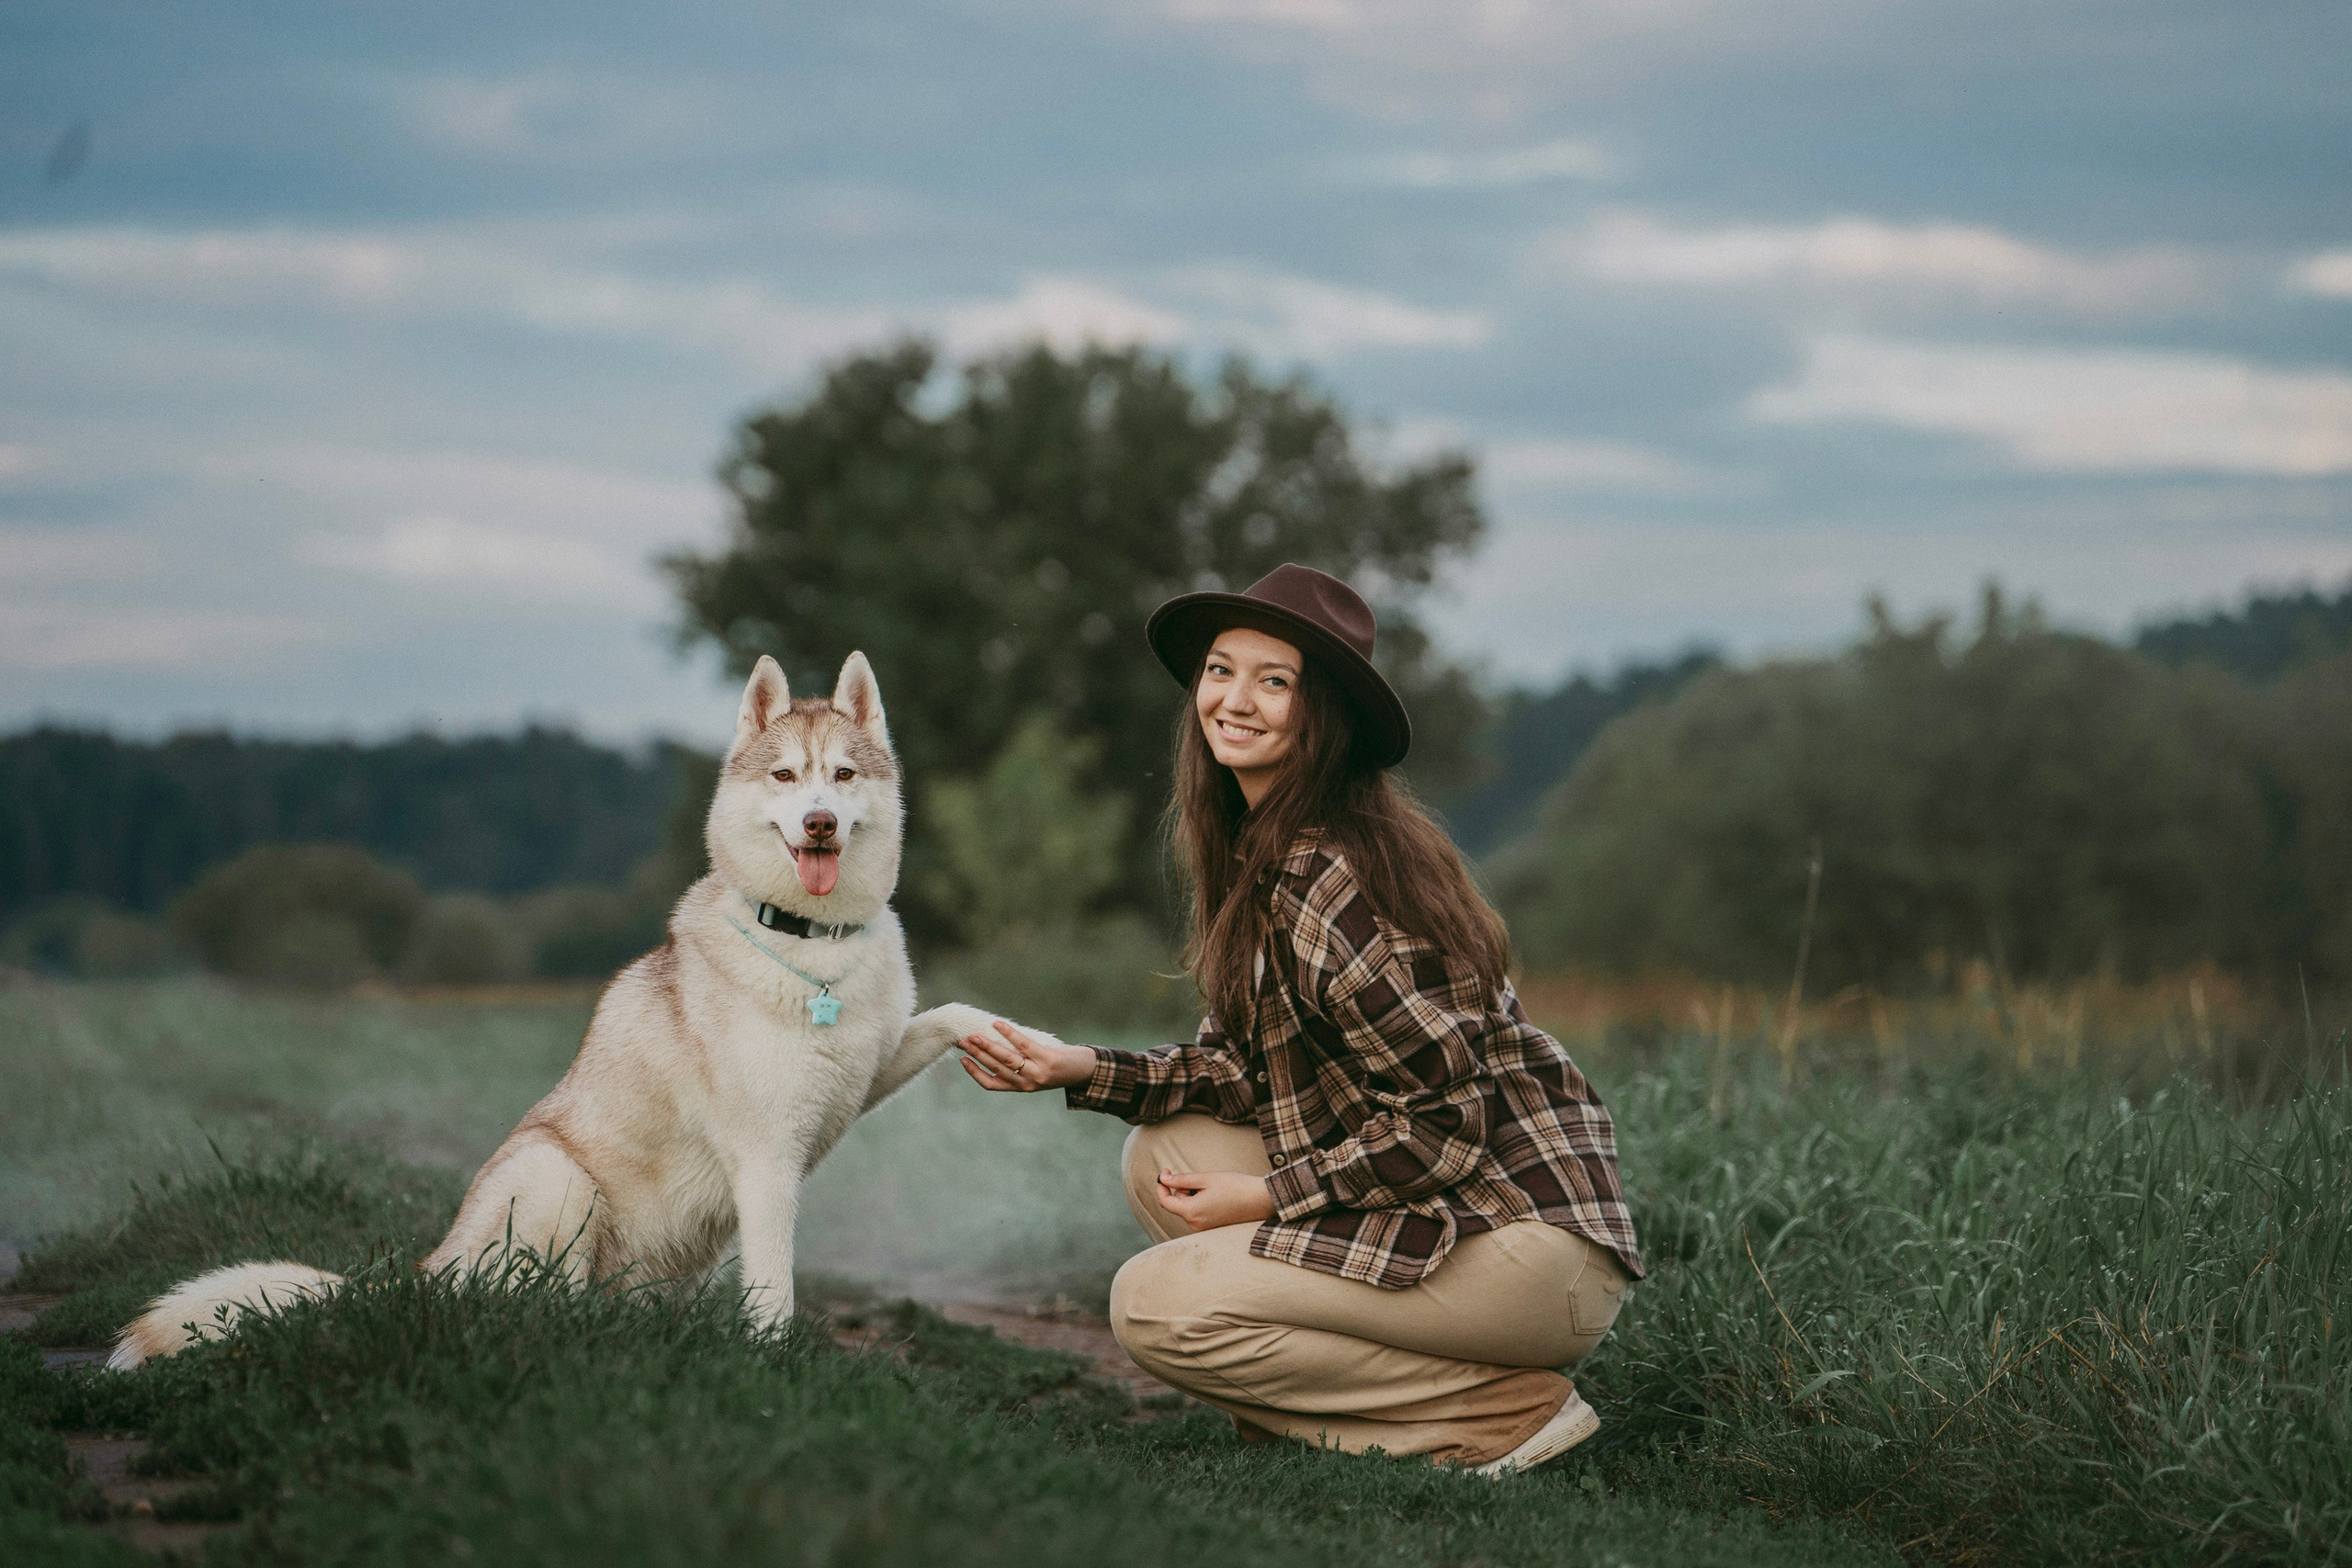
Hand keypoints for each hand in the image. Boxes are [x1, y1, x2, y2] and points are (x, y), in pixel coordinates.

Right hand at [958, 1019, 1095, 1092]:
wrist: (1085, 1070)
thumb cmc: (1056, 1066)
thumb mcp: (1034, 1071)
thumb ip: (1016, 1064)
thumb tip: (992, 1043)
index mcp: (1020, 1087)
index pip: (991, 1084)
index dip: (974, 1073)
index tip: (962, 1059)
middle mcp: (1027, 1083)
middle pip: (995, 1068)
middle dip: (976, 1054)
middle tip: (962, 1041)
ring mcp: (1036, 1072)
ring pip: (1006, 1059)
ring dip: (987, 1047)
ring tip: (973, 1036)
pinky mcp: (1047, 1059)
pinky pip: (1023, 1044)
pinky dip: (1009, 1033)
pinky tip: (997, 1024)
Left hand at [1155, 1168, 1276, 1231]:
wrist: (1261, 1200)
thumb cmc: (1235, 1186)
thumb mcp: (1205, 1179)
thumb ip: (1181, 1180)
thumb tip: (1163, 1179)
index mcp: (1192, 1213)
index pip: (1165, 1201)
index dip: (1161, 1185)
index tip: (1165, 1171)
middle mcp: (1195, 1224)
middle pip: (1178, 1203)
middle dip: (1184, 1188)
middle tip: (1202, 1179)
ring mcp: (1204, 1228)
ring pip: (1188, 1207)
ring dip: (1194, 1195)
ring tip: (1213, 1188)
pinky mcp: (1212, 1227)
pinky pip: (1198, 1213)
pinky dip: (1201, 1201)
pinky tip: (1217, 1196)